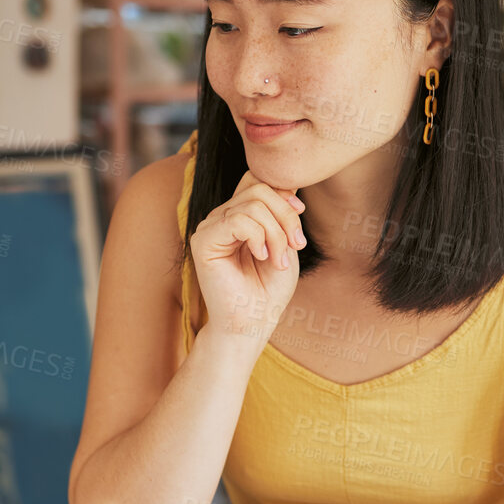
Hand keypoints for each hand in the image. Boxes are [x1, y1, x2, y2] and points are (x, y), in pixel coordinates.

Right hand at [190, 170, 304, 345]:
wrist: (253, 323)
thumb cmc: (269, 289)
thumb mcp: (285, 242)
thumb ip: (282, 211)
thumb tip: (290, 182)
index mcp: (239, 215)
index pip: (257, 180)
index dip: (282, 190)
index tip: (300, 212)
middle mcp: (221, 217)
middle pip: (259, 189)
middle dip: (286, 215)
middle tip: (296, 245)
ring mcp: (210, 227)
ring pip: (253, 205)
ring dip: (276, 233)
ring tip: (279, 260)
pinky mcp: (203, 241)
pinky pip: (238, 221)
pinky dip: (258, 238)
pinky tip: (261, 257)